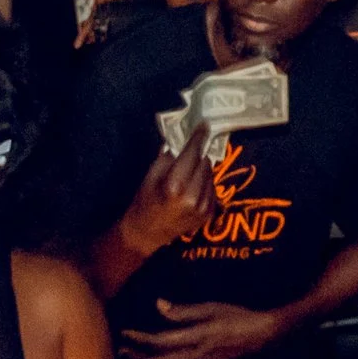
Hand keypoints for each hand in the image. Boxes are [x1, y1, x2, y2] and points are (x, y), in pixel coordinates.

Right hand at [118, 126, 214, 259]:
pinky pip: (212, 188)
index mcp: (176, 185)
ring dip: (201, 170)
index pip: (193, 154)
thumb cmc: (145, 201)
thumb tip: (184, 139)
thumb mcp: (151, 174)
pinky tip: (191, 188)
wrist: (146, 234)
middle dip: (197, 156)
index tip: (204, 124)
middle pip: (205, 162)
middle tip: (187, 155)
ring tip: (186, 175)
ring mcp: (203, 207)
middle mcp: (193, 197)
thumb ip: (169, 156)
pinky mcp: (209, 213)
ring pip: (210, 174)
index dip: (199, 138)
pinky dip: (204, 183)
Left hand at [122, 301, 286, 358]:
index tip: (125, 333)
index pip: (158, 342)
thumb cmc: (237, 317)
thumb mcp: (211, 308)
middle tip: (122, 349)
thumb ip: (183, 311)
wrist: (261, 338)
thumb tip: (158, 305)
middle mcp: (194, 357)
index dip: (139, 339)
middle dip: (136, 357)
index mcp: (195, 338)